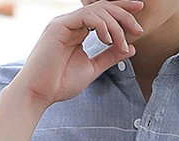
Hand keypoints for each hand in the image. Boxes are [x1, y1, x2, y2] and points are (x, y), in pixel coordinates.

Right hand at [7, 0, 145, 108]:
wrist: (39, 93)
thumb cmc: (60, 84)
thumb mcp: (92, 69)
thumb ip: (109, 57)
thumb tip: (131, 48)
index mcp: (78, 31)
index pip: (103, 14)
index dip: (122, 11)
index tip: (139, 14)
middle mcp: (71, 23)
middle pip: (103, 7)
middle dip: (124, 15)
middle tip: (139, 29)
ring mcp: (64, 23)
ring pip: (97, 11)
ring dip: (115, 26)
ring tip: (122, 45)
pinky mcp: (59, 26)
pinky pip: (86, 16)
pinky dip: (101, 25)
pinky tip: (107, 39)